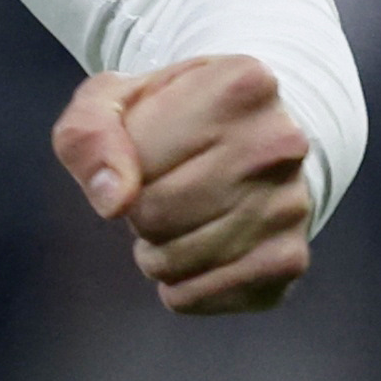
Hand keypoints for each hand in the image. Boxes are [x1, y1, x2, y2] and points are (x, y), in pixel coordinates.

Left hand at [48, 53, 311, 314]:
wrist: (245, 140)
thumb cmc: (170, 115)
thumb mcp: (113, 99)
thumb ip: (88, 133)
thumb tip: (113, 202)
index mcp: (241, 84)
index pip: (139, 153)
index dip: (124, 159)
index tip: (150, 144)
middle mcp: (282, 143)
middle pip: (157, 212)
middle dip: (138, 208)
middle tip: (159, 188)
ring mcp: (293, 205)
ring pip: (177, 260)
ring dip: (155, 250)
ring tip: (175, 218)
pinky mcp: (289, 260)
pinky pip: (204, 295)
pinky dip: (180, 286)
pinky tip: (194, 251)